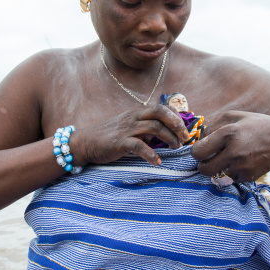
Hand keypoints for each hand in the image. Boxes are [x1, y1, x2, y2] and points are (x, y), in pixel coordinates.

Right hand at [73, 105, 189, 165]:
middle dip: (176, 123)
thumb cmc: (109, 137)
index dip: (176, 116)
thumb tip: (166, 135)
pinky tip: (157, 162)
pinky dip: (151, 154)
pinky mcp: (119, 142)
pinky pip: (139, 146)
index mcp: (137, 112)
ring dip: (168, 138)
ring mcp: (126, 128)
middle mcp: (133, 117)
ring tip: (175, 148)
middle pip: (160, 112)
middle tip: (185, 138)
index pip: (161, 107)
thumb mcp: (130, 128)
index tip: (185, 129)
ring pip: (154, 127)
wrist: (85, 142)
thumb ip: (146, 129)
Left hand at [191, 110, 269, 181]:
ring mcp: (242, 166)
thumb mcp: (236, 116)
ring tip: (227, 159)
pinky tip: (241, 163)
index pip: (198, 151)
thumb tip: (199, 140)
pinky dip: (231, 172)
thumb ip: (213, 125)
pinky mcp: (248, 177)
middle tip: (208, 159)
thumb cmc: (259, 126)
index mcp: (229, 133)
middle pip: (204, 169)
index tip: (201, 150)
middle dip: (203, 165)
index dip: (196, 152)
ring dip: (217, 169)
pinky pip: (230, 178)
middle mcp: (234, 151)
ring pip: (216, 175)